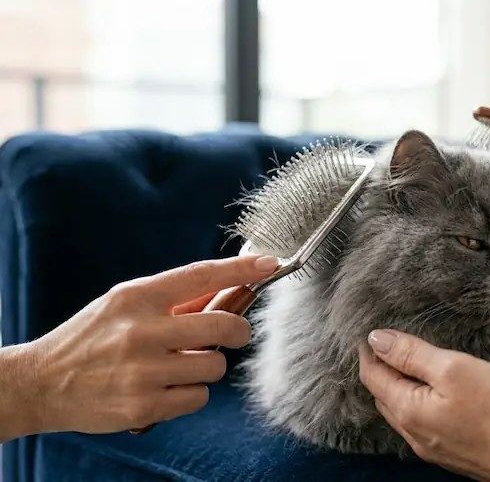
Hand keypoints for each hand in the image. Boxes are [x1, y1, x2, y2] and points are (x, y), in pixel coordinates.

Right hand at [20, 254, 276, 434]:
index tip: (269, 263)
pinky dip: (191, 393)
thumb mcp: (123, 305)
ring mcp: (143, 371)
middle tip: (235, 334)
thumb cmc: (90, 339)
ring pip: (215, 364)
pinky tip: (167, 388)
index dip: (240, 269)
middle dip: (239, 331)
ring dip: (207, 365)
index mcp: (136, 298)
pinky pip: (198, 396)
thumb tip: (226, 289)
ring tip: (180, 366)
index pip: (200, 276)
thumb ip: (172, 300)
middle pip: (223, 325)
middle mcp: (141, 331)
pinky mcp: (144, 405)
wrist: (41, 383)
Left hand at [359, 330, 489, 481]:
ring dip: (398, 385)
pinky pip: (422, 422)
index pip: (372, 376)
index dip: (368, 351)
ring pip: (402, 410)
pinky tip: (432, 391)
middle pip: (383, 394)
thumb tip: (376, 339)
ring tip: (405, 360)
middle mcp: (414, 433)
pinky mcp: (453, 451)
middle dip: (379, 367)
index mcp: (408, 410)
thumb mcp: (454, 369)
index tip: (368, 329)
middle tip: (384, 341)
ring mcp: (433, 446)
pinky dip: (417, 400)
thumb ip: (412, 354)